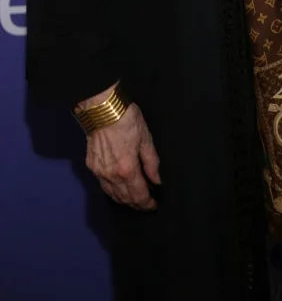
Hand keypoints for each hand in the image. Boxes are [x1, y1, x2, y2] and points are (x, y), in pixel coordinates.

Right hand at [79, 87, 160, 210]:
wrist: (102, 108)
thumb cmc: (127, 120)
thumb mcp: (146, 138)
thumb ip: (151, 162)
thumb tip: (157, 180)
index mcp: (127, 170)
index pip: (139, 195)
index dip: (147, 203)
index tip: (154, 205)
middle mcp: (111, 176)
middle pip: (125, 198)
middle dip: (137, 204)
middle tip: (146, 204)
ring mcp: (99, 172)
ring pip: (112, 195)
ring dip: (124, 200)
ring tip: (134, 200)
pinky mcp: (91, 166)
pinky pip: (103, 186)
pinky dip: (112, 192)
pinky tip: (118, 189)